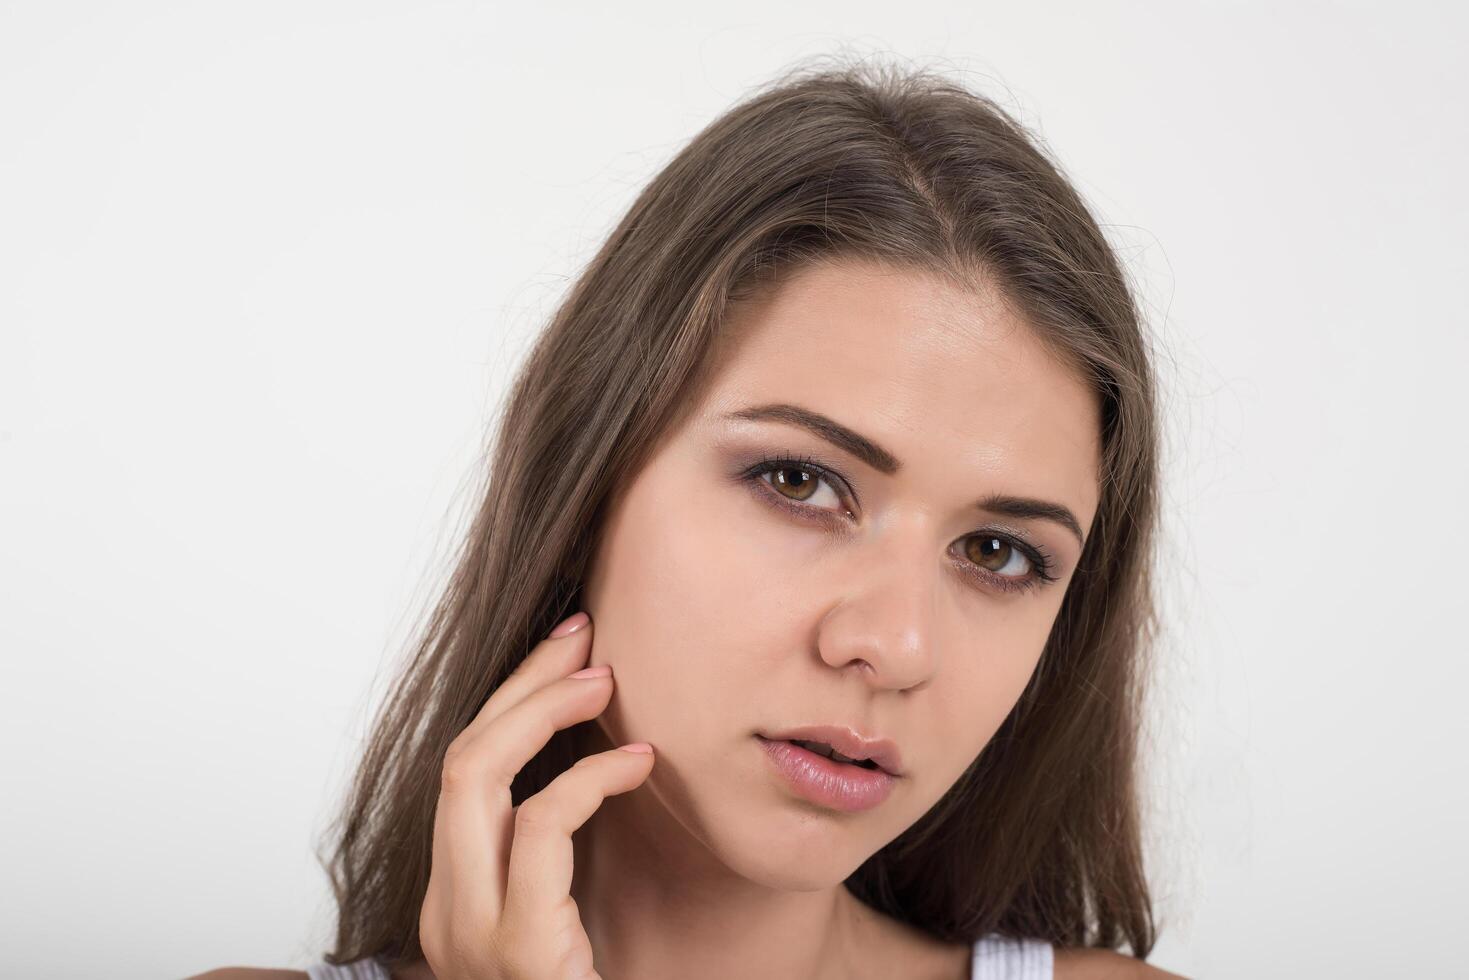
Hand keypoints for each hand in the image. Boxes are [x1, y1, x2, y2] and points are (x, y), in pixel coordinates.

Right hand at [418, 612, 653, 978]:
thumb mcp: (566, 919)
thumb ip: (558, 853)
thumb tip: (600, 754)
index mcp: (454, 897)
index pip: (461, 773)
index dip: (510, 701)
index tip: (564, 653)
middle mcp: (447, 908)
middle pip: (458, 757)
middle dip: (521, 684)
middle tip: (583, 637)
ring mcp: (471, 930)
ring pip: (476, 776)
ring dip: (542, 710)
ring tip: (606, 678)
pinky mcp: (518, 947)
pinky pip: (539, 830)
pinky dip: (588, 779)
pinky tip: (638, 762)